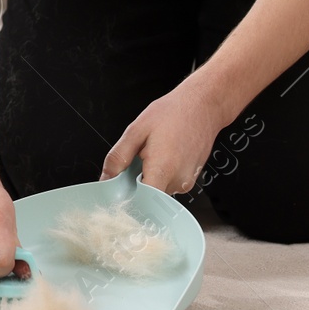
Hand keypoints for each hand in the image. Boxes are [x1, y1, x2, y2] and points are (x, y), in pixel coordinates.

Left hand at [101, 78, 227, 194]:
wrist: (202, 105)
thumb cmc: (173, 113)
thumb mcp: (136, 130)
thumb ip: (119, 156)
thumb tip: (106, 177)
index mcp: (162, 169)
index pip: (142, 203)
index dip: (128, 200)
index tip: (119, 191)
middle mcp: (178, 181)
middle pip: (149, 197)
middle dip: (137, 184)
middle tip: (136, 162)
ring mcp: (187, 182)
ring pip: (159, 190)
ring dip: (150, 177)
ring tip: (152, 154)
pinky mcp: (192, 180)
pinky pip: (170, 184)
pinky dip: (162, 174)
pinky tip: (164, 155)